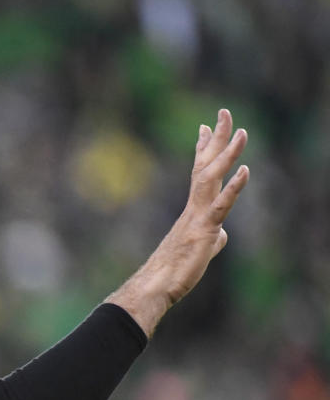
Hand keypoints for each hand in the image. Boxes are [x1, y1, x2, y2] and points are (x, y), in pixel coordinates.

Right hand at [107, 109, 248, 337]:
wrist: (155, 286)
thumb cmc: (171, 272)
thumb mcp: (199, 250)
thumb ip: (212, 237)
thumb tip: (223, 235)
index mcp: (192, 210)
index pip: (198, 173)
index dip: (202, 149)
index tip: (204, 128)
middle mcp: (193, 208)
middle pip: (206, 166)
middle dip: (215, 139)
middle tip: (222, 113)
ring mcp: (198, 217)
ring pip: (212, 179)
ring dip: (226, 154)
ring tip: (240, 131)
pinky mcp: (203, 231)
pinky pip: (220, 206)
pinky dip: (233, 188)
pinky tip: (245, 170)